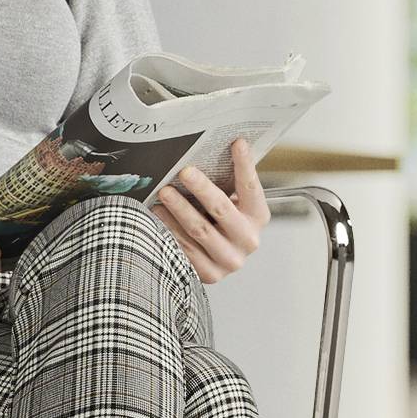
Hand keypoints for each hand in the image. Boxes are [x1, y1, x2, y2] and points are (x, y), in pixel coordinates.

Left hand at [150, 141, 268, 281]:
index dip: (244, 165)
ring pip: (199, 230)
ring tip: (163, 193)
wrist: (219, 259)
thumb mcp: (232, 200)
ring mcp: (230, 260)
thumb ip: (228, 181)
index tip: (236, 143)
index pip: (251, 188)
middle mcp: (248, 240)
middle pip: (222, 209)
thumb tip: (222, 143)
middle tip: (184, 171)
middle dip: (201, 188)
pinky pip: (185, 250)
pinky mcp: (210, 274)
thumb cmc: (221, 220)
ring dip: (179, 209)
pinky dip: (170, 231)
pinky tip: (158, 215)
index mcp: (258, 217)